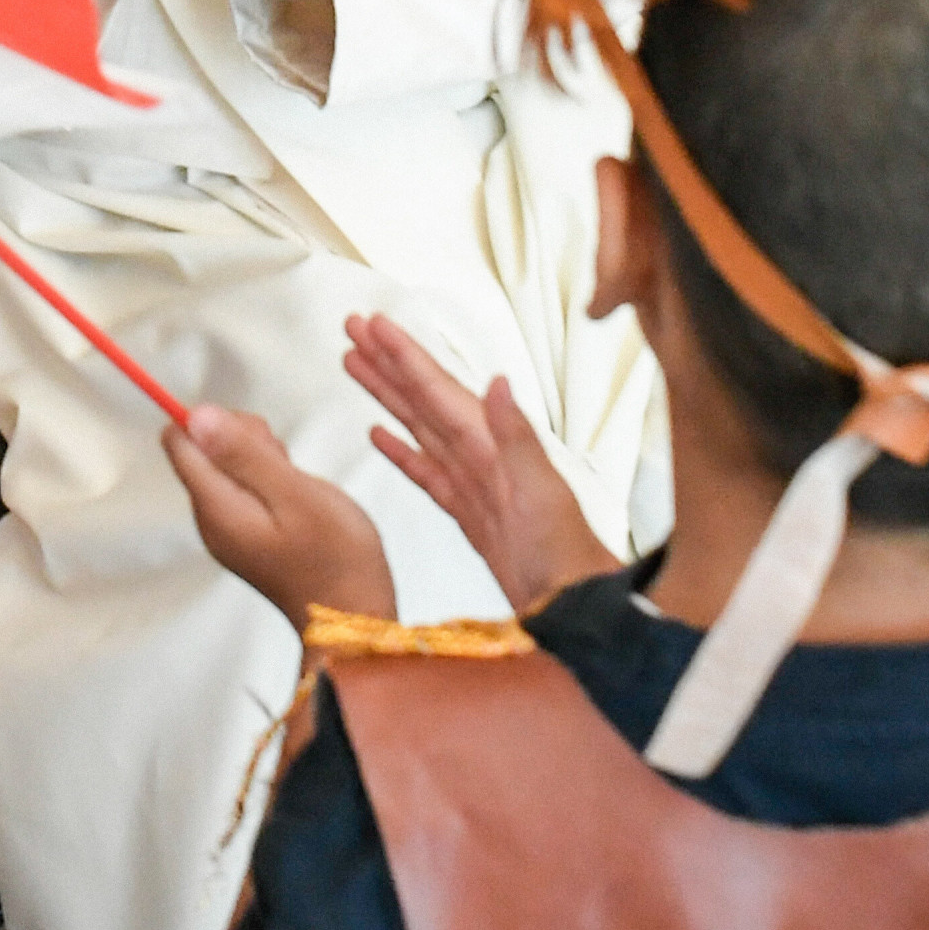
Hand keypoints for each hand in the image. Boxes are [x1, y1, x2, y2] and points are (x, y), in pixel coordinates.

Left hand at [166, 404, 393, 635]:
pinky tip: (295, 500)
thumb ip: (244, 454)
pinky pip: (244, 486)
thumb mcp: (296, 495)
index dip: (214, 422)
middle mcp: (210, 517)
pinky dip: (269, 480)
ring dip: (261, 460)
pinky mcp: (245, 532)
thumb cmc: (336, 562)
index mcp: (215, 506)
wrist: (352, 619)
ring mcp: (226, 527)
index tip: (256, 439)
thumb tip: (196, 416)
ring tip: (294, 489)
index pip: (179, 440)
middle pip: (203, 448)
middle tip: (285, 470)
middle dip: (244, 441)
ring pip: (226, 464)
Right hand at [343, 315, 616, 613]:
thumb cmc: (567, 553)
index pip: (439, 390)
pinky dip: (400, 451)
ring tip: (355, 365)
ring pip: (419, 427)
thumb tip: (499, 383)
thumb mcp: (543, 492)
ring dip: (387, 396)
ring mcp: (471, 483)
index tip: (375, 324)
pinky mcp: (465, 512)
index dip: (406, 357)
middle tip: (353, 329)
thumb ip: (519, 437)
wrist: (575, 605)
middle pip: (423, 399)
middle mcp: (480, 456)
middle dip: (387, 364)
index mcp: (493, 446)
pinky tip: (378, 435)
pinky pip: (424, 472)